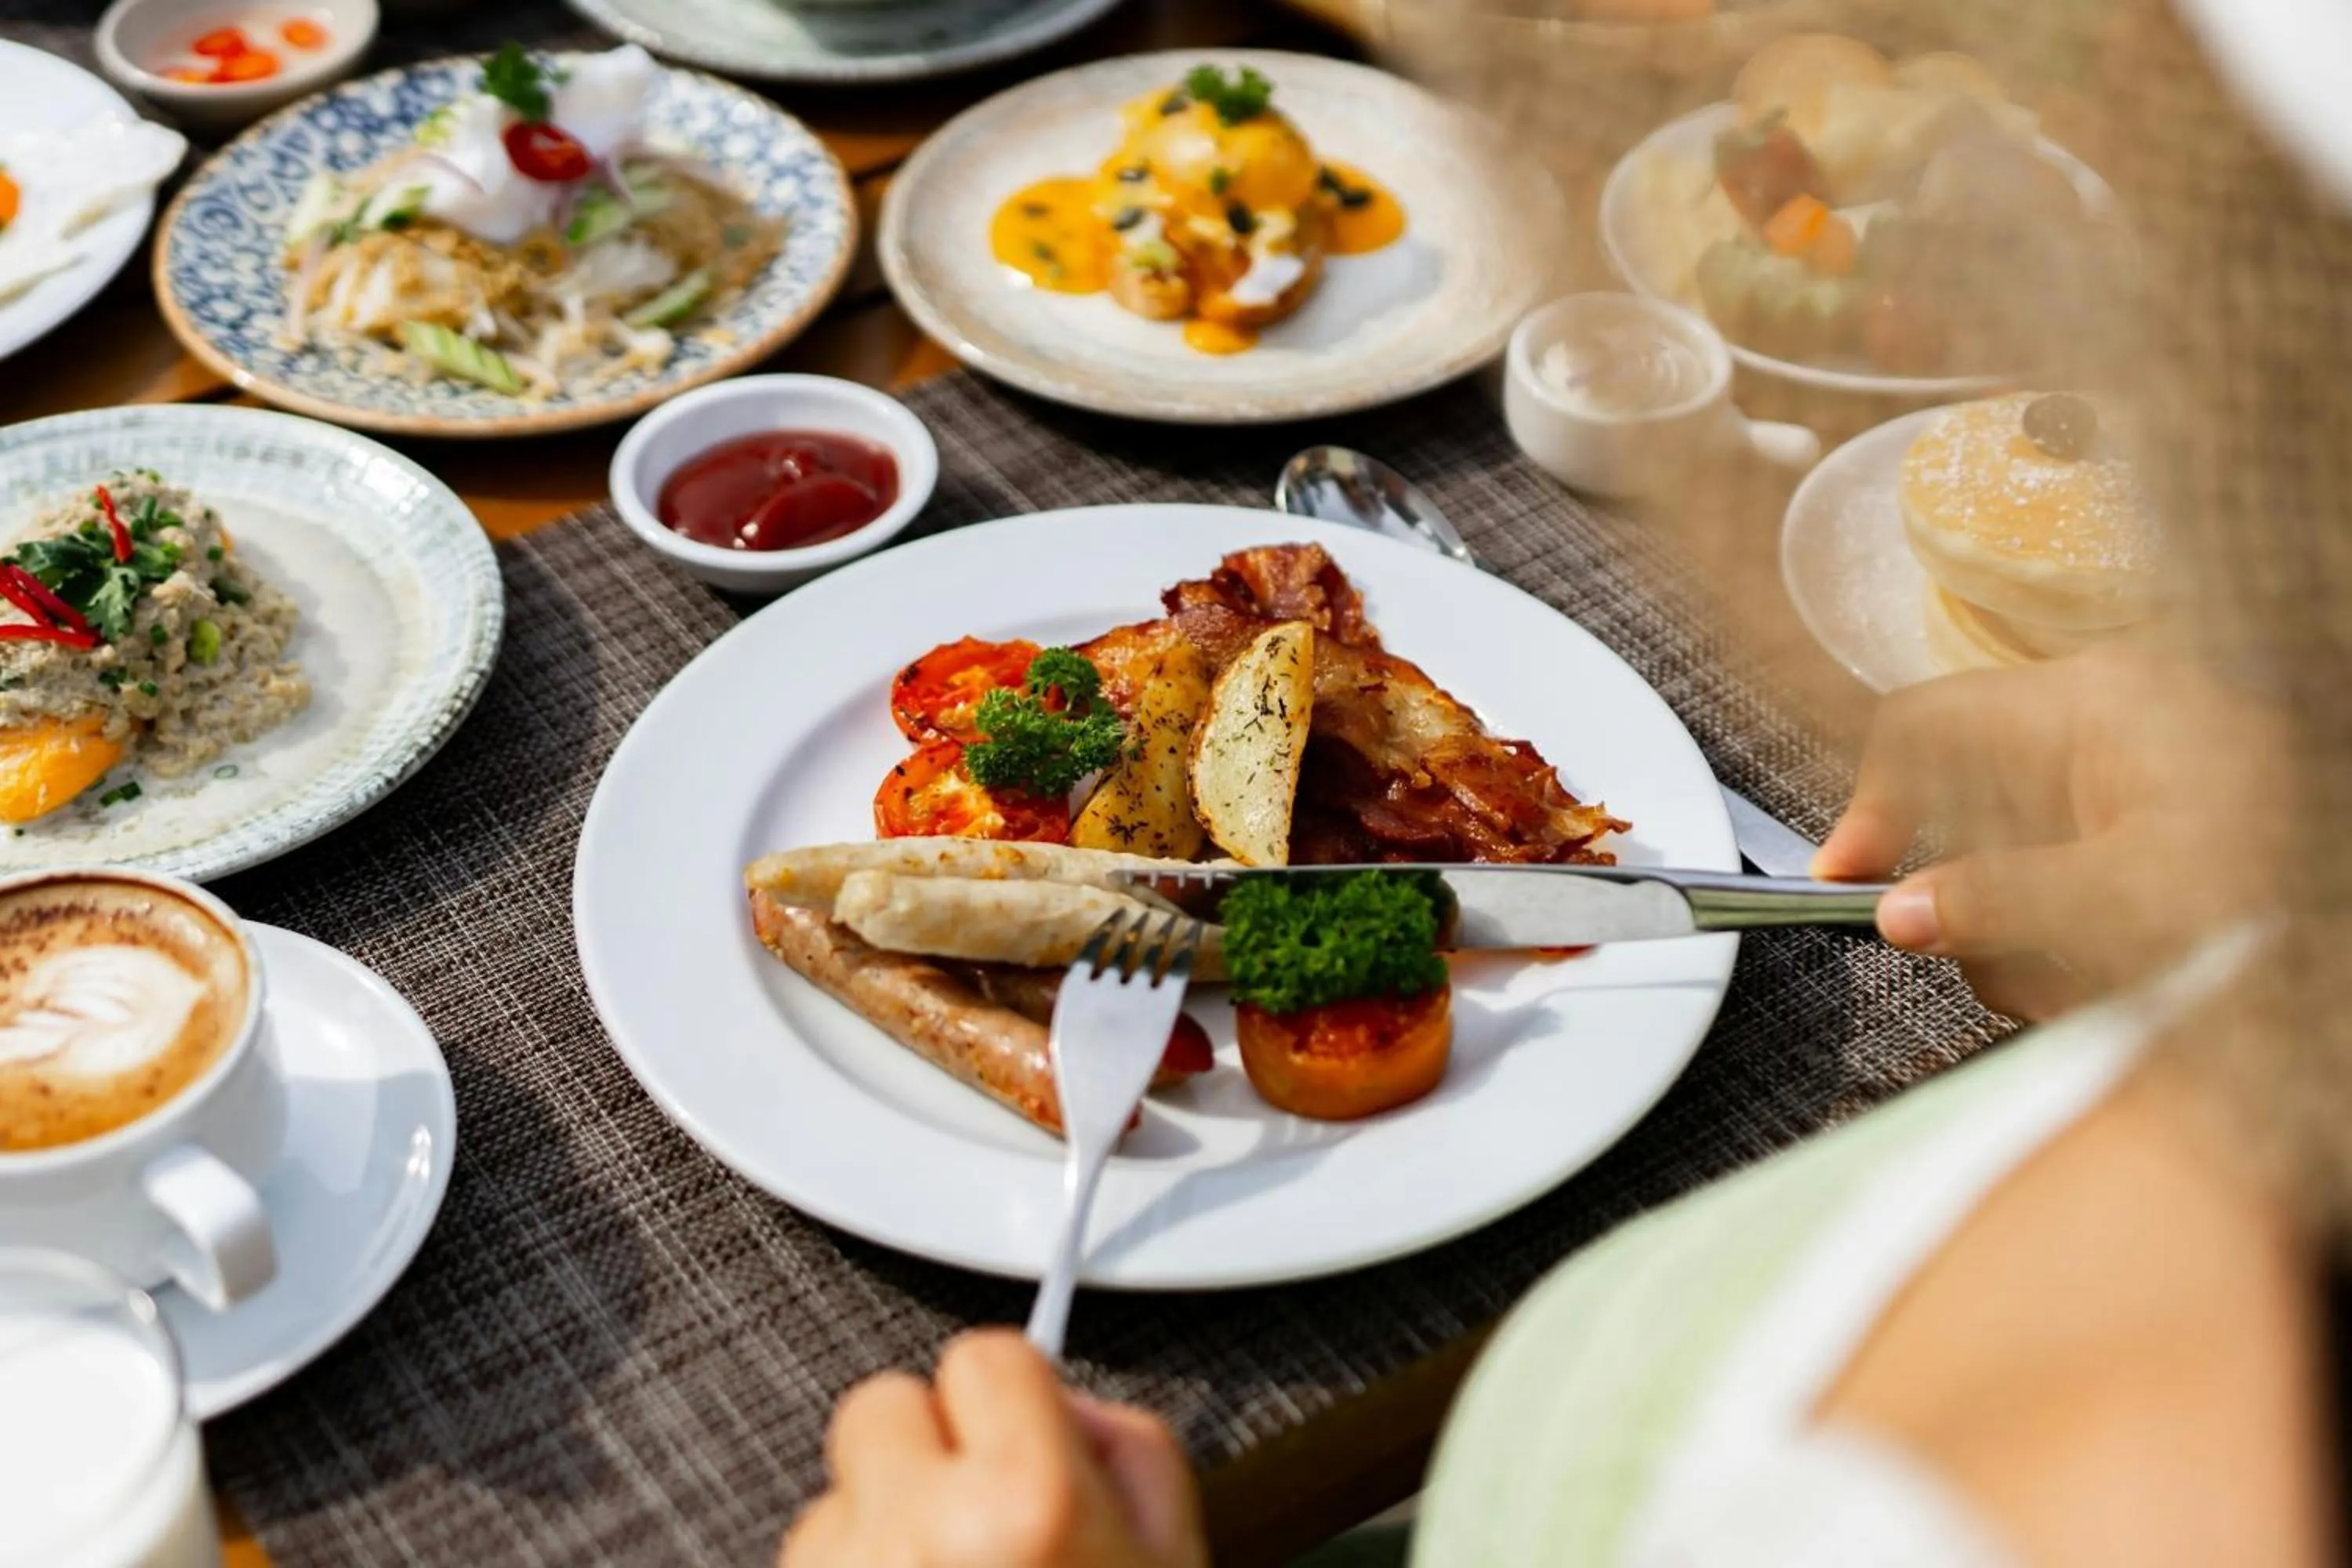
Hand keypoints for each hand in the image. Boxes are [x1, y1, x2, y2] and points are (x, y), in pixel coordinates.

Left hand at [781, 1329, 1207, 1567]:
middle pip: (883, 1405)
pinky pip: (809, 1552)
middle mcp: (922, 1533)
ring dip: (882, 1522)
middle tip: (976, 1517)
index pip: (982, 1355)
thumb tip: (1067, 1401)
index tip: (1022, 1434)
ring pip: (837, 1488)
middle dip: (926, 1448)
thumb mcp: (1172, 1557)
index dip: (1011, 1396)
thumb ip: (1133, 1451)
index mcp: (1027, 1501)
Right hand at [1813, 648, 2285, 1019]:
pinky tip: (2123, 974)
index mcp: (2089, 702)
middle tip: (2020, 975)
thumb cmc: (2281, 885)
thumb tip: (1898, 913)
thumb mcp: (2124, 904)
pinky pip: (2069, 873)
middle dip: (1978, 902)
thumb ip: (1997, 904)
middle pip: (1965, 801)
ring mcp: (2132, 768)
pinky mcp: (2158, 818)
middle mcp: (2105, 718)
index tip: (1848, 887)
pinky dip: (2078, 936)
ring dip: (2033, 936)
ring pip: (2015, 851)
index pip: (1920, 727)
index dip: (1868, 805)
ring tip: (2095, 988)